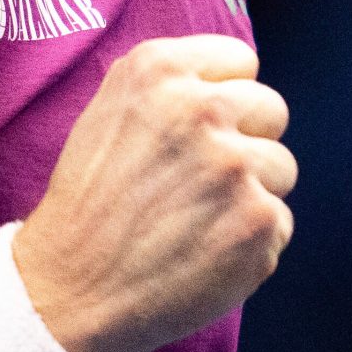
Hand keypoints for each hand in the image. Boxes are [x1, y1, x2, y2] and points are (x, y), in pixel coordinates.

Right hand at [12, 35, 294, 351]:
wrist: (70, 291)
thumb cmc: (89, 204)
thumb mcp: (108, 112)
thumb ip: (171, 87)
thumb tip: (231, 82)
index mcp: (160, 71)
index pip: (240, 61)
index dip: (224, 99)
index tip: (201, 132)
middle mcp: (203, 109)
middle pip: (272, 110)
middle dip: (247, 142)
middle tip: (202, 182)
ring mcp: (235, 166)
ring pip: (281, 168)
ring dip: (251, 194)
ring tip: (199, 221)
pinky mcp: (258, 220)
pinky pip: (281, 222)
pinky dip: (252, 243)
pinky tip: (205, 253)